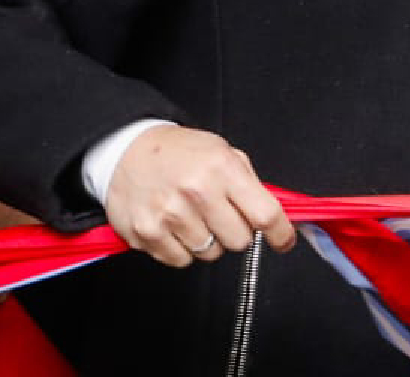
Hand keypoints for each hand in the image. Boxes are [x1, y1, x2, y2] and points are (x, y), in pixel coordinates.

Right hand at [105, 125, 294, 267]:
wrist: (125, 150)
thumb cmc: (177, 152)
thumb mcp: (221, 152)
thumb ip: (249, 183)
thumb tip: (276, 216)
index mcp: (221, 168)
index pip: (265, 214)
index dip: (281, 234)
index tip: (283, 241)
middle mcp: (197, 191)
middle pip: (239, 241)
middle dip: (235, 231)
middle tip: (219, 214)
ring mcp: (170, 214)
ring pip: (211, 254)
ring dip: (206, 240)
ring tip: (190, 215)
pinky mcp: (148, 233)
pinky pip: (182, 260)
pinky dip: (181, 248)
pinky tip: (173, 225)